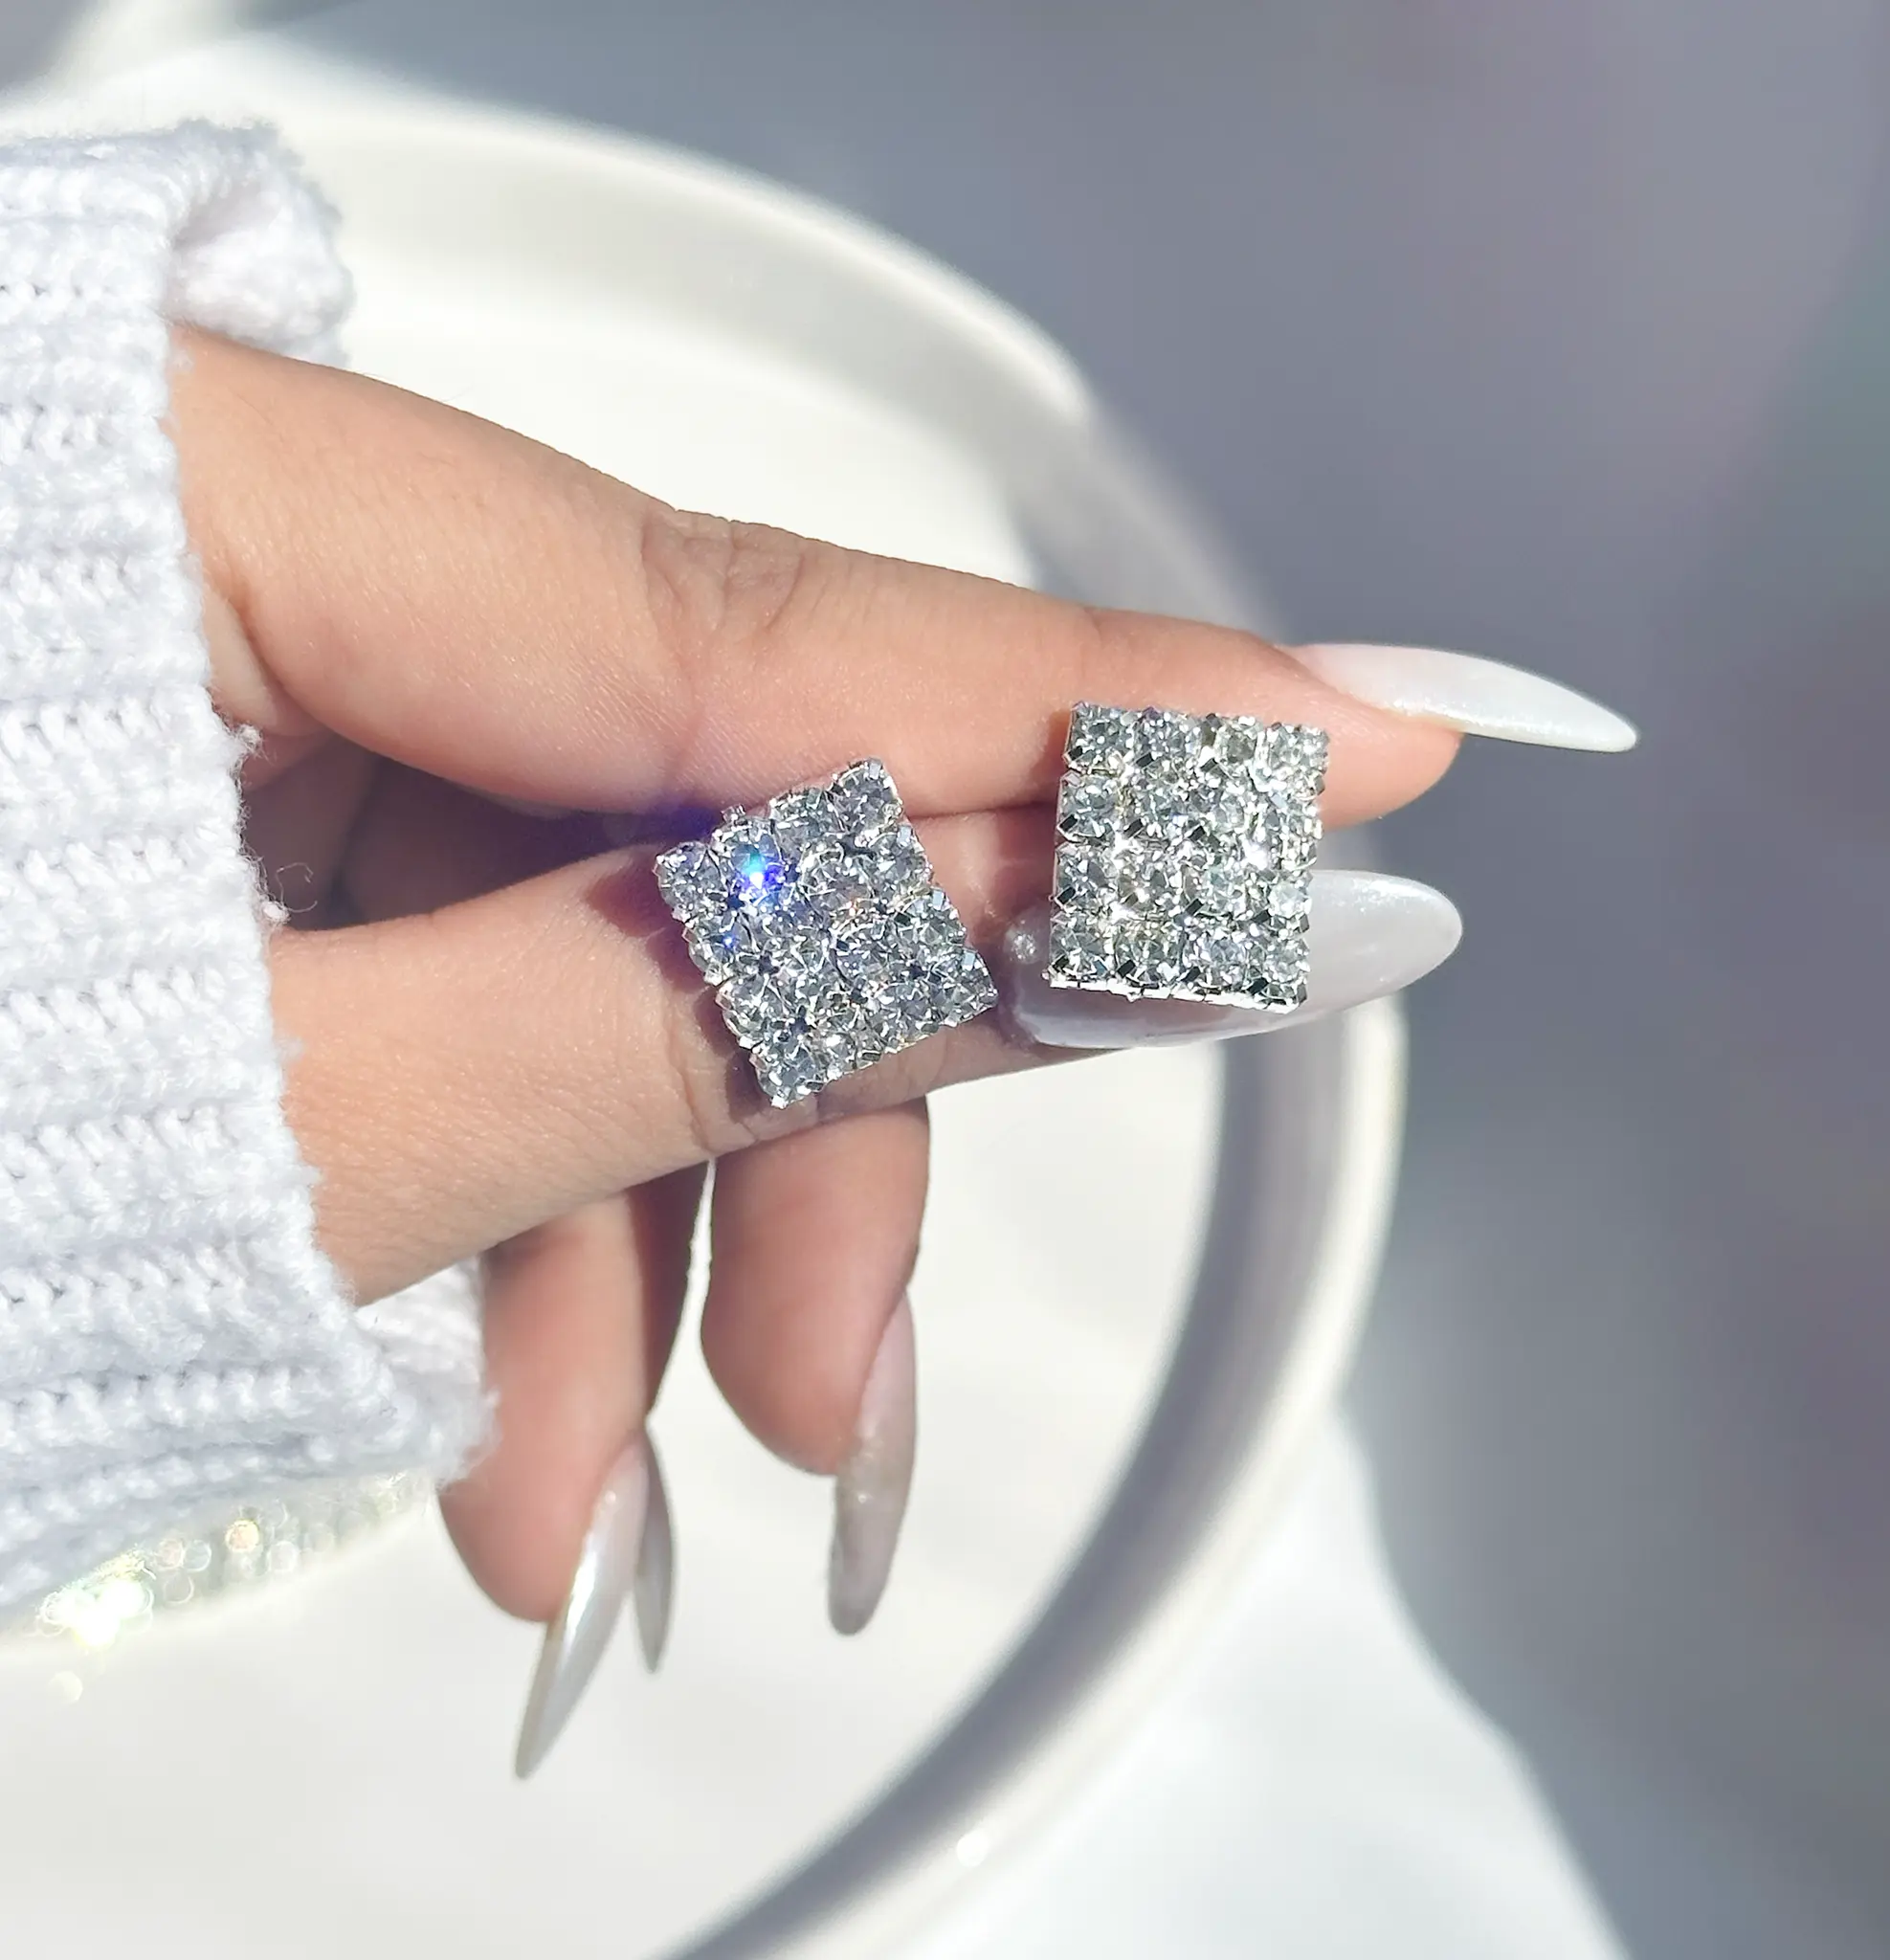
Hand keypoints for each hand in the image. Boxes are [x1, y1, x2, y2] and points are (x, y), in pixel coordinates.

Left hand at [173, 326, 1482, 1659]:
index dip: (1099, 716)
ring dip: (641, 1221)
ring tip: (601, 1481)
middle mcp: (240, 549)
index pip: (767, 626)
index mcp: (194, 499)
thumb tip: (1074, 921)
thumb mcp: (280, 1127)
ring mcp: (242, 686)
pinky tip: (502, 1398)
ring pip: (590, 930)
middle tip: (855, 1376)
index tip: (1371, 748)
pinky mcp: (237, 816)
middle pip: (694, 810)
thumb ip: (714, 1002)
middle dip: (808, 1114)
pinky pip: (467, 975)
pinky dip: (515, 1197)